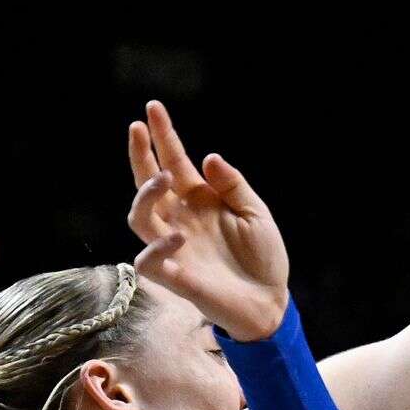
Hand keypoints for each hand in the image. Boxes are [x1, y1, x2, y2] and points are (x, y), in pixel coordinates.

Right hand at [125, 100, 289, 340]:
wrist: (271, 301)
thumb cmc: (263, 257)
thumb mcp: (255, 213)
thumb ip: (233, 185)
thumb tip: (209, 157)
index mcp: (199, 200)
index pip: (174, 162)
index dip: (162, 136)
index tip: (153, 108)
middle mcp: (180, 219)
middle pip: (148, 183)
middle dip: (140, 155)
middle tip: (138, 129)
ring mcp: (174, 247)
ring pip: (139, 217)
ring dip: (145, 194)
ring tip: (165, 177)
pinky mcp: (174, 277)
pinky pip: (147, 261)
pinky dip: (156, 248)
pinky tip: (178, 236)